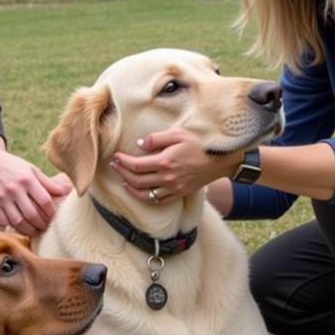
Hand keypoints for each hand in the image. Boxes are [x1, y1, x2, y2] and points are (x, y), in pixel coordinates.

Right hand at [0, 144, 70, 235]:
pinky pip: (4, 221)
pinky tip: (19, 226)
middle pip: (32, 214)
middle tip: (45, 227)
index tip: (53, 217)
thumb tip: (67, 190)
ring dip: (28, 229)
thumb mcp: (30, 169)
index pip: (45, 201)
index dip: (51, 212)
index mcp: (27, 179)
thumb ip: (47, 182)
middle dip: (41, 224)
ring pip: (18, 221)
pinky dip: (12, 227)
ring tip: (34, 230)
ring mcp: (2, 197)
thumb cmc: (9, 164)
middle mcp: (15, 189)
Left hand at [110, 128, 239, 204]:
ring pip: (145, 194)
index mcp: (165, 161)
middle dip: (122, 173)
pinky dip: (145, 198)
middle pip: (137, 180)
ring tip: (122, 180)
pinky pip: (158, 200)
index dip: (123, 161)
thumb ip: (157, 138)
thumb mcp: (178, 134)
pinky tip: (139, 192)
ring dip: (130, 188)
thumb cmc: (199, 144)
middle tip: (114, 165)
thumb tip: (140, 144)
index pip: (136, 165)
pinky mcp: (179, 193)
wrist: (220, 160)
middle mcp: (167, 178)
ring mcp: (173, 188)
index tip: (115, 156)